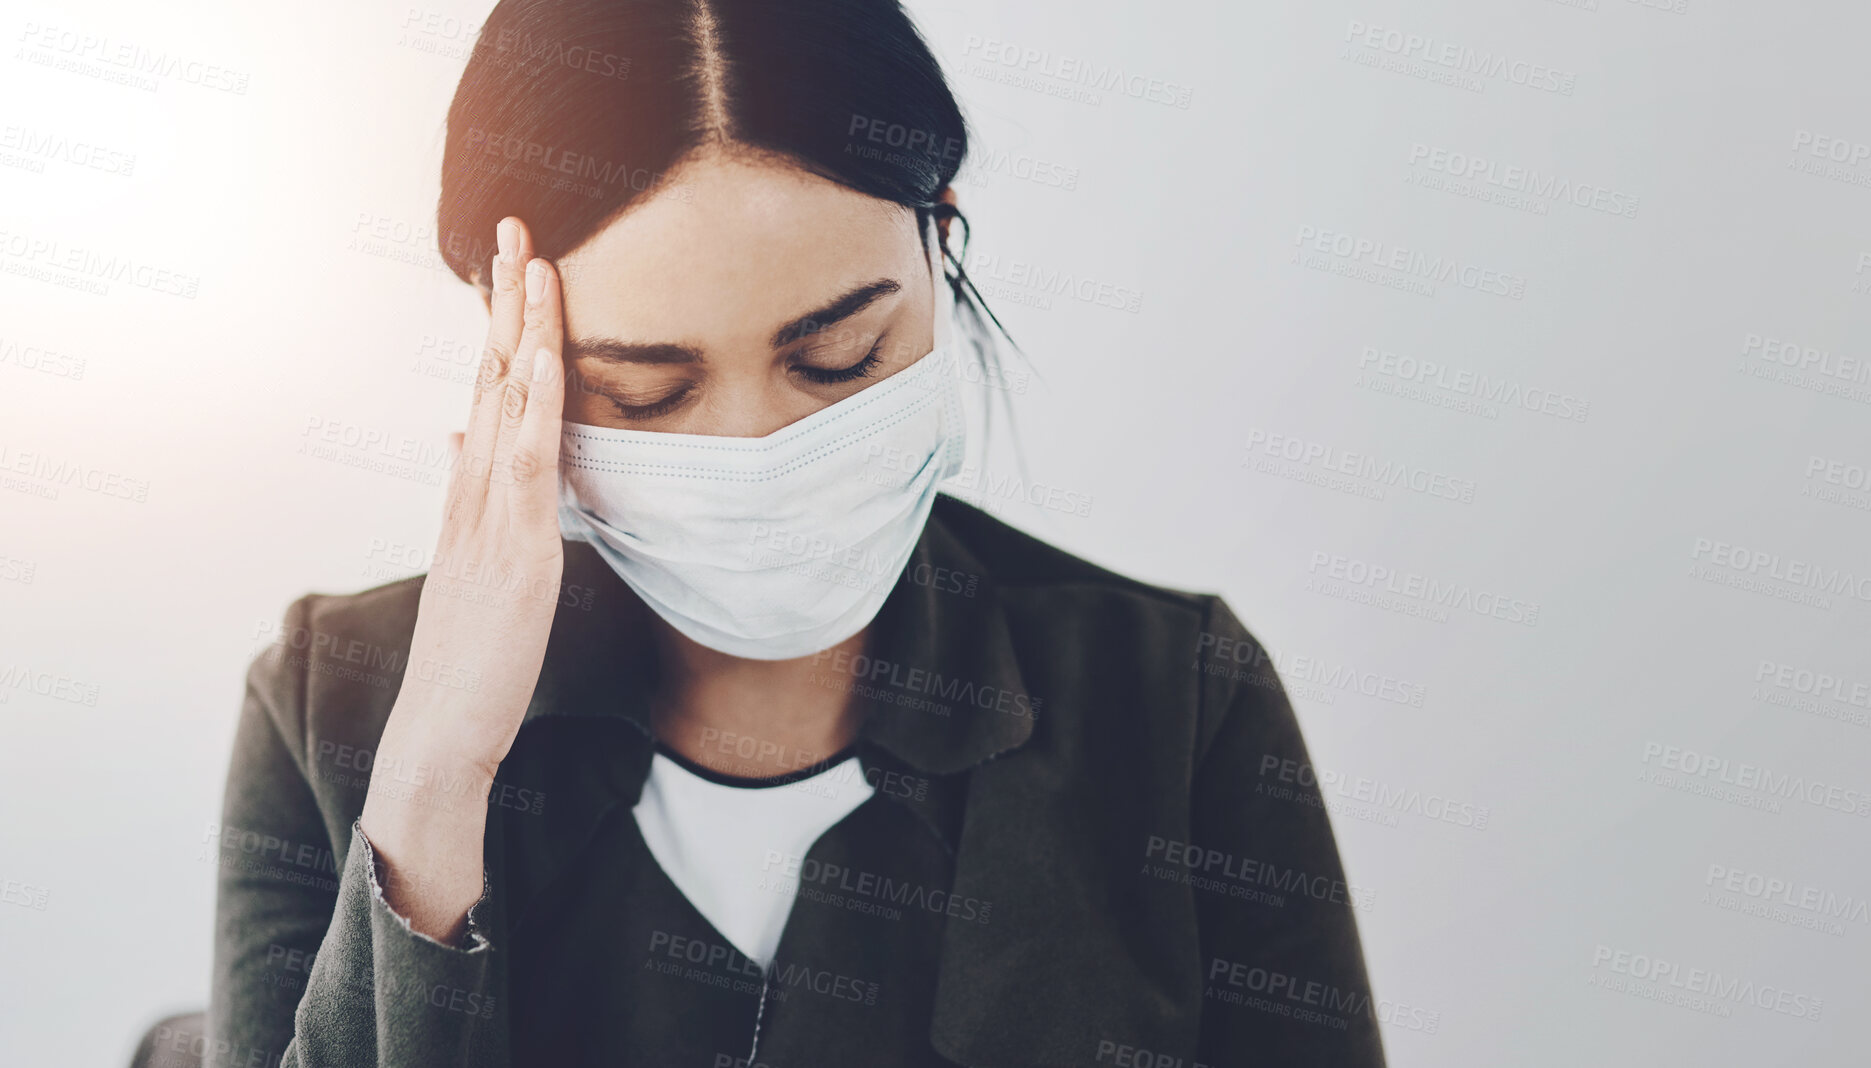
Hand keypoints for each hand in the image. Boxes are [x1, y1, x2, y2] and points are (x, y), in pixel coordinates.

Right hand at [391, 216, 566, 774]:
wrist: (440, 729)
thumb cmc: (466, 653)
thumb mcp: (469, 561)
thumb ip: (467, 493)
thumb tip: (460, 435)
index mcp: (472, 493)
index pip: (489, 388)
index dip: (503, 323)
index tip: (516, 260)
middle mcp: (475, 492)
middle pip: (493, 376)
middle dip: (507, 300)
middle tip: (516, 224)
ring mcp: (491, 519)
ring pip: (507, 406)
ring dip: (523, 331)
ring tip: (533, 263)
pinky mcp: (515, 555)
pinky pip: (525, 470)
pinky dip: (534, 413)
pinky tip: (544, 364)